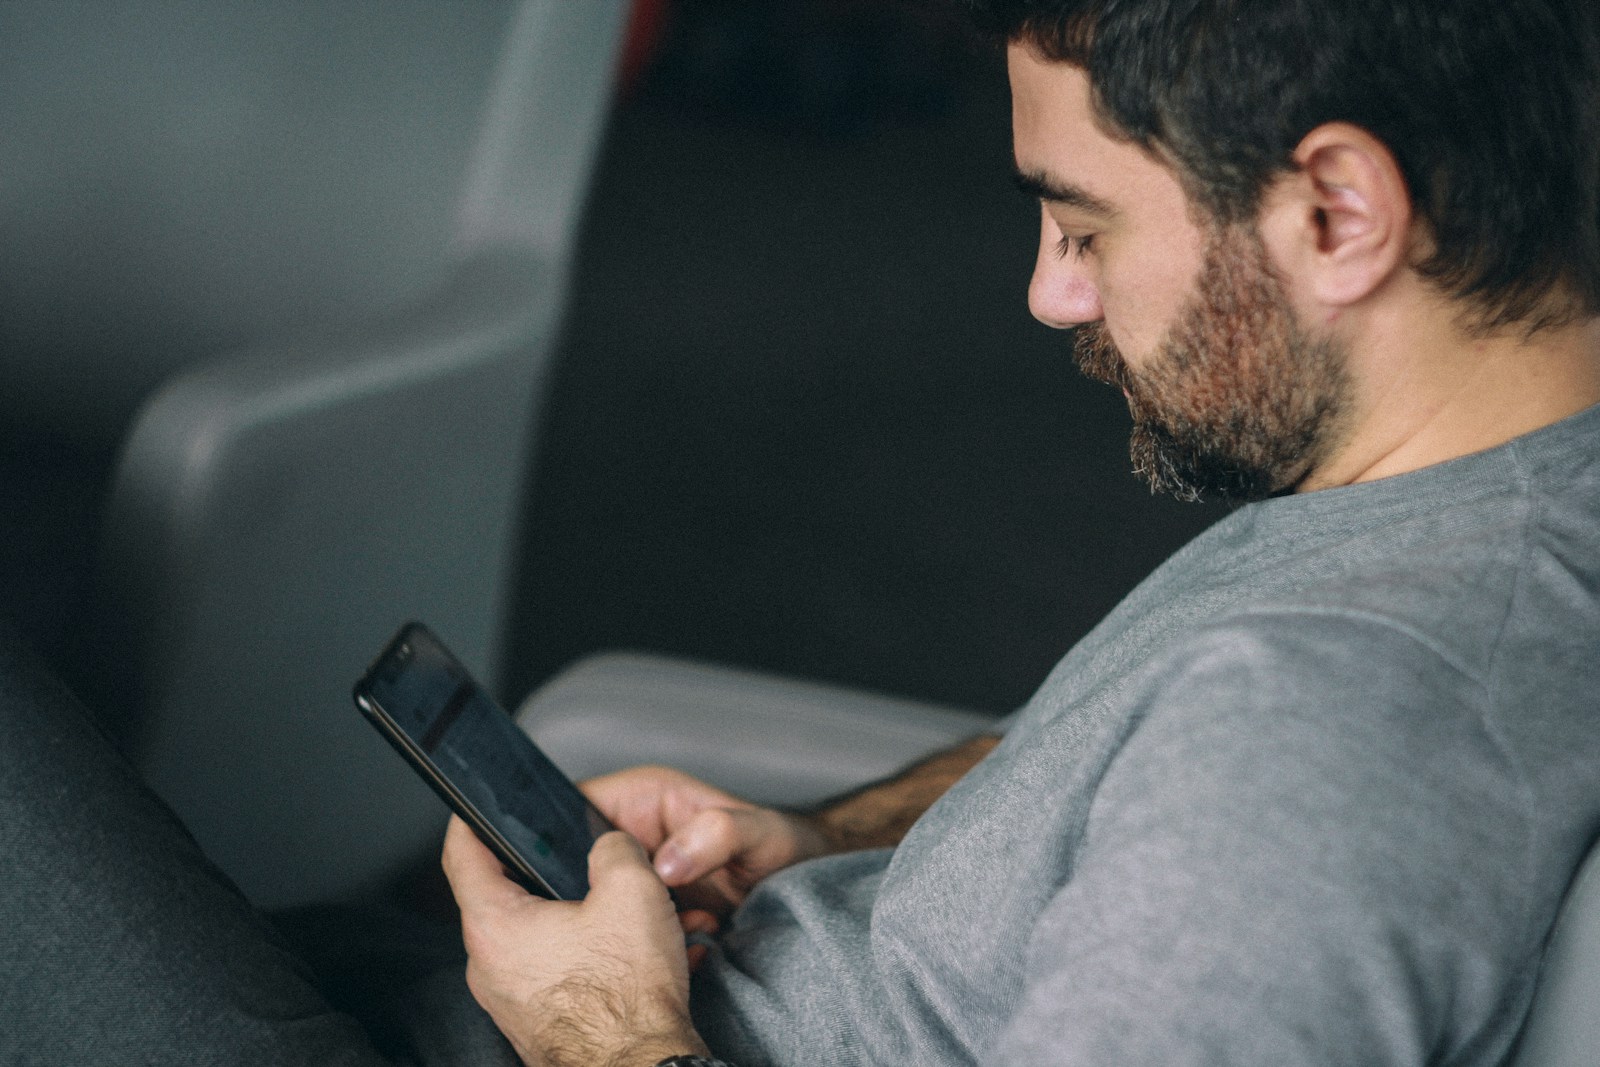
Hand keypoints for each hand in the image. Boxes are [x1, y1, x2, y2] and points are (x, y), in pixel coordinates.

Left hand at [441, 817, 709, 1066]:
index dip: (470, 819)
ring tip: (621, 909)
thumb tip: (610, 845)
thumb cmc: (627, 1000)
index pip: (461, 854)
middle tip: (578, 853)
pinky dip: (584, 952)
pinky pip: (553, 969)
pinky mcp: (535, 1021)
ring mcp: (510, 999)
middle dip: (547, 871)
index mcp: (495, 926)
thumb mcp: (632, 891)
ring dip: (576, 916)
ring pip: (535, 934)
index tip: (473, 805)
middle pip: (505, 894)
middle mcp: (489, 966)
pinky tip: (626, 951)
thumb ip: (614, 848)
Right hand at [581, 766, 831, 920]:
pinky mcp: (652, 912)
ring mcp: (642, 877)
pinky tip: (696, 942)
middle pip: (581, 864)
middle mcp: (635, 835)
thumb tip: (668, 863)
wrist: (811, 891)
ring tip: (686, 924)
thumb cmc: (789, 848)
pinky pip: (631, 930)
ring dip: (635, 923)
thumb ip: (720, 834)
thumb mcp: (761, 833)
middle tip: (638, 910)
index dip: (560, 838)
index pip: (576, 806)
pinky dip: (656, 945)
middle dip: (601, 893)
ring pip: (604, 904)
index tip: (582, 874)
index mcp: (644, 798)